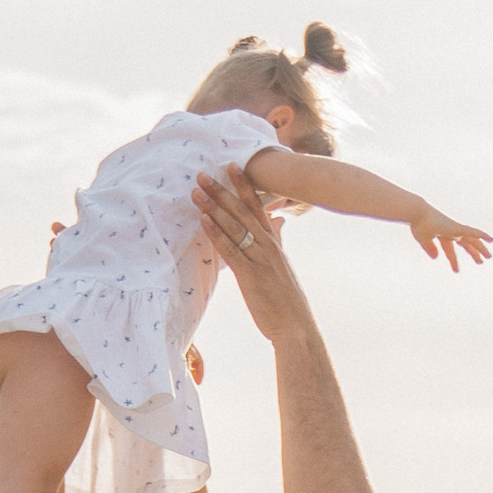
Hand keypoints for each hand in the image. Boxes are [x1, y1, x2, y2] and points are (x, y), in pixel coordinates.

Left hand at [194, 172, 307, 337]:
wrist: (296, 326)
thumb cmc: (288, 300)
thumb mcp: (284, 264)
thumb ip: (279, 240)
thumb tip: (278, 221)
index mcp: (275, 243)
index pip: (258, 206)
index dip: (244, 185)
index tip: (231, 166)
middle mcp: (268, 246)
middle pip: (241, 211)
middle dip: (221, 191)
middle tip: (202, 174)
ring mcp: (259, 259)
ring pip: (233, 226)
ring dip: (213, 207)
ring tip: (196, 191)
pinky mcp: (250, 275)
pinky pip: (230, 249)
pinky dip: (216, 233)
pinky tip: (203, 220)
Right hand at [408, 201, 492, 272]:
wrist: (418, 214)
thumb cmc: (418, 224)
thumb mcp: (423, 240)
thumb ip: (429, 248)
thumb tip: (436, 258)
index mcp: (443, 234)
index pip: (450, 249)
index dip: (453, 260)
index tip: (456, 271)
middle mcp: (451, 232)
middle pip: (466, 243)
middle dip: (472, 252)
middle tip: (480, 262)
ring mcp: (455, 229)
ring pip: (472, 240)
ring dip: (481, 248)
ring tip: (489, 257)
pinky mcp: (457, 228)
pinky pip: (473, 232)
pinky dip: (482, 235)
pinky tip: (491, 239)